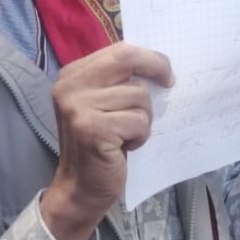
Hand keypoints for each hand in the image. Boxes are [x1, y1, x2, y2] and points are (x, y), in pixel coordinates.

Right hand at [40, 43, 172, 239]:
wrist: (80, 188)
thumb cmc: (100, 144)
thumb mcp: (103, 105)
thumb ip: (119, 82)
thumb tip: (159, 65)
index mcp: (72, 75)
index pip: (118, 51)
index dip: (148, 57)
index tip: (165, 71)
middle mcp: (70, 86)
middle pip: (126, 60)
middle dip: (156, 68)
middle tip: (170, 84)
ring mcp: (78, 107)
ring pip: (138, 95)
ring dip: (144, 118)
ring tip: (128, 134)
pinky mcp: (92, 129)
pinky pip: (138, 121)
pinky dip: (141, 135)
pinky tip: (126, 147)